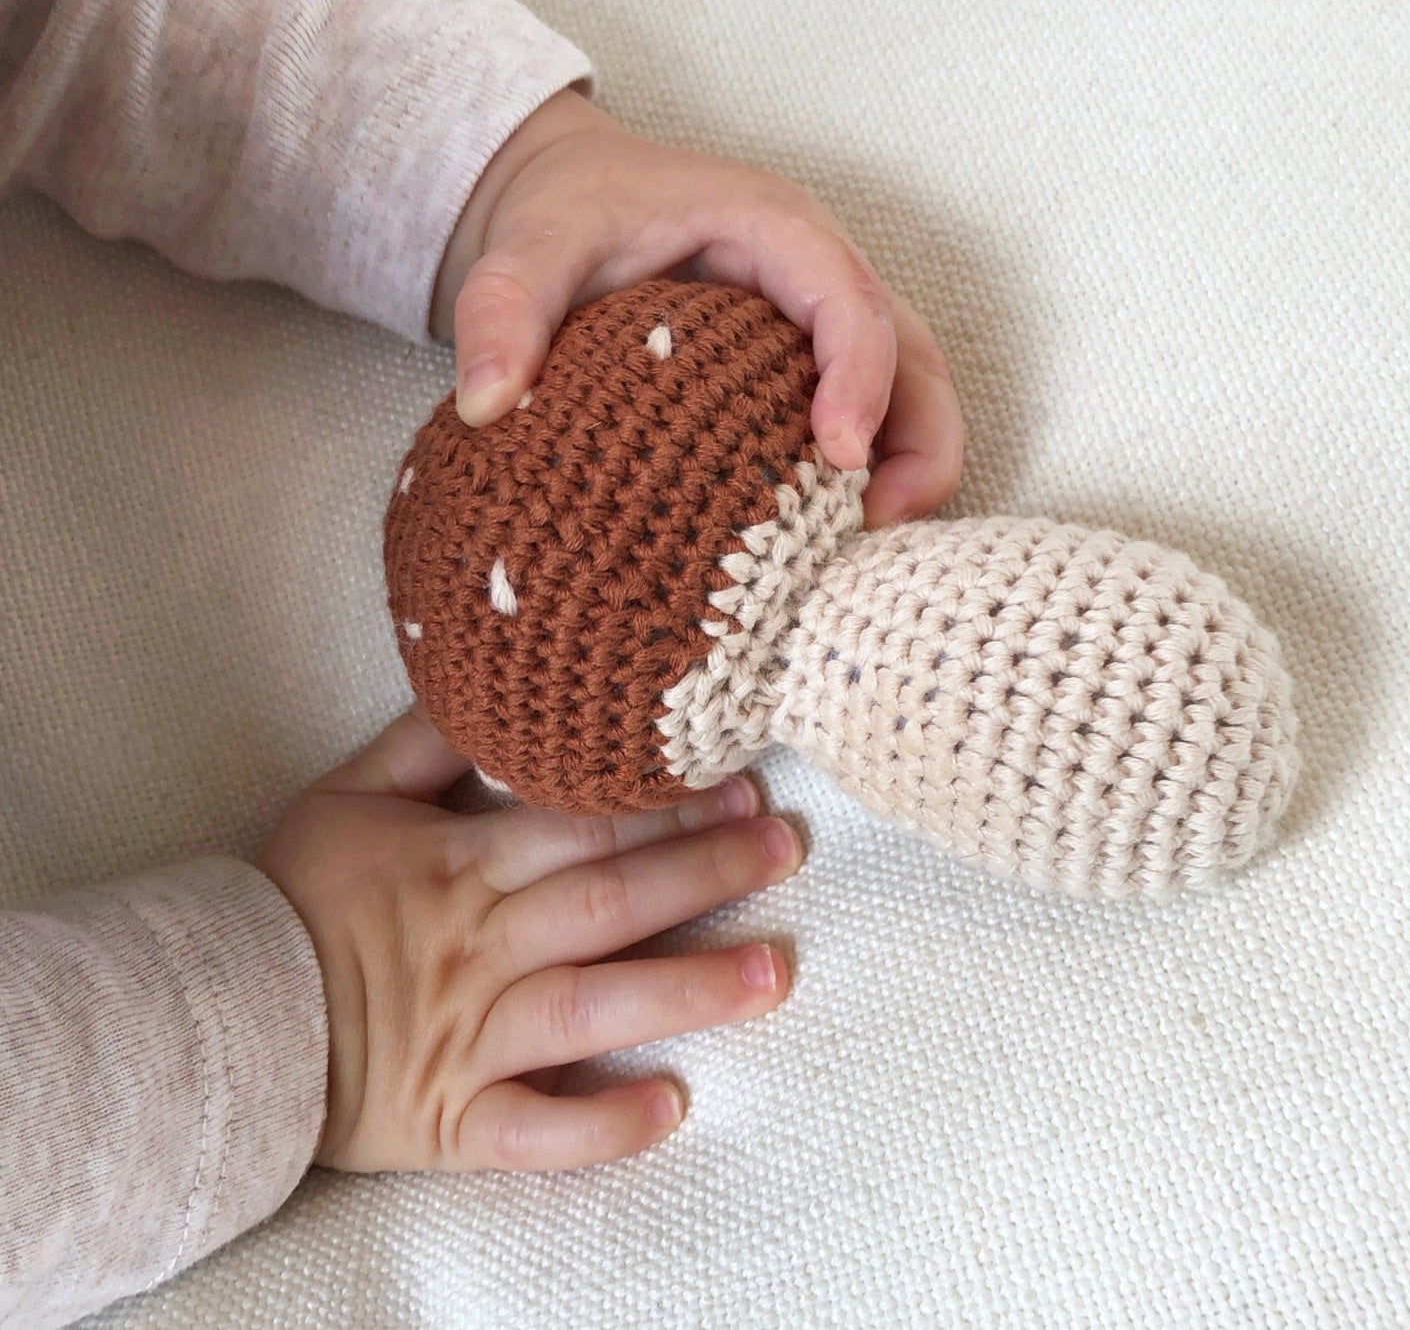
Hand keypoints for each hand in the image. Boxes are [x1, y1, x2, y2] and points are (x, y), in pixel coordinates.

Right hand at [257, 709, 798, 1172]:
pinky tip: (669, 1109)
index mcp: (461, 868)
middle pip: (606, 904)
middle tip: (785, 852)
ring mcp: (469, 1040)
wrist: (214, 1016)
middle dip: (702, 875)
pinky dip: (598, 1128)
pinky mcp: (453, 1119)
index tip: (739, 786)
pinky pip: (532, 1132)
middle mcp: (479, 950)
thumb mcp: (347, 798)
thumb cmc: (293, 897)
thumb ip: (424, 742)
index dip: (664, 806)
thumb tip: (488, 688)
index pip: (580, 828)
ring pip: (590, 1010)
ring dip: (684, 990)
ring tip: (770, 973)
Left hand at [431, 88, 964, 528]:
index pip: (850, 297)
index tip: (837, 457)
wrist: (571, 199)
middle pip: (913, 354)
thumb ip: (503, 306)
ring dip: (909, 467)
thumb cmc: (568, 212)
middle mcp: (818, 276)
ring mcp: (821, 325)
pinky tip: (826, 537)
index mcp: (775, 228)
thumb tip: (487, 403)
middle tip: (879, 526)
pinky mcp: (806, 367)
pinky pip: (868, 418)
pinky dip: (867, 477)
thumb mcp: (527, 245)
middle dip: (917, 441)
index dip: (862, 376)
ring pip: (909, 392)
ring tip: (865, 548)